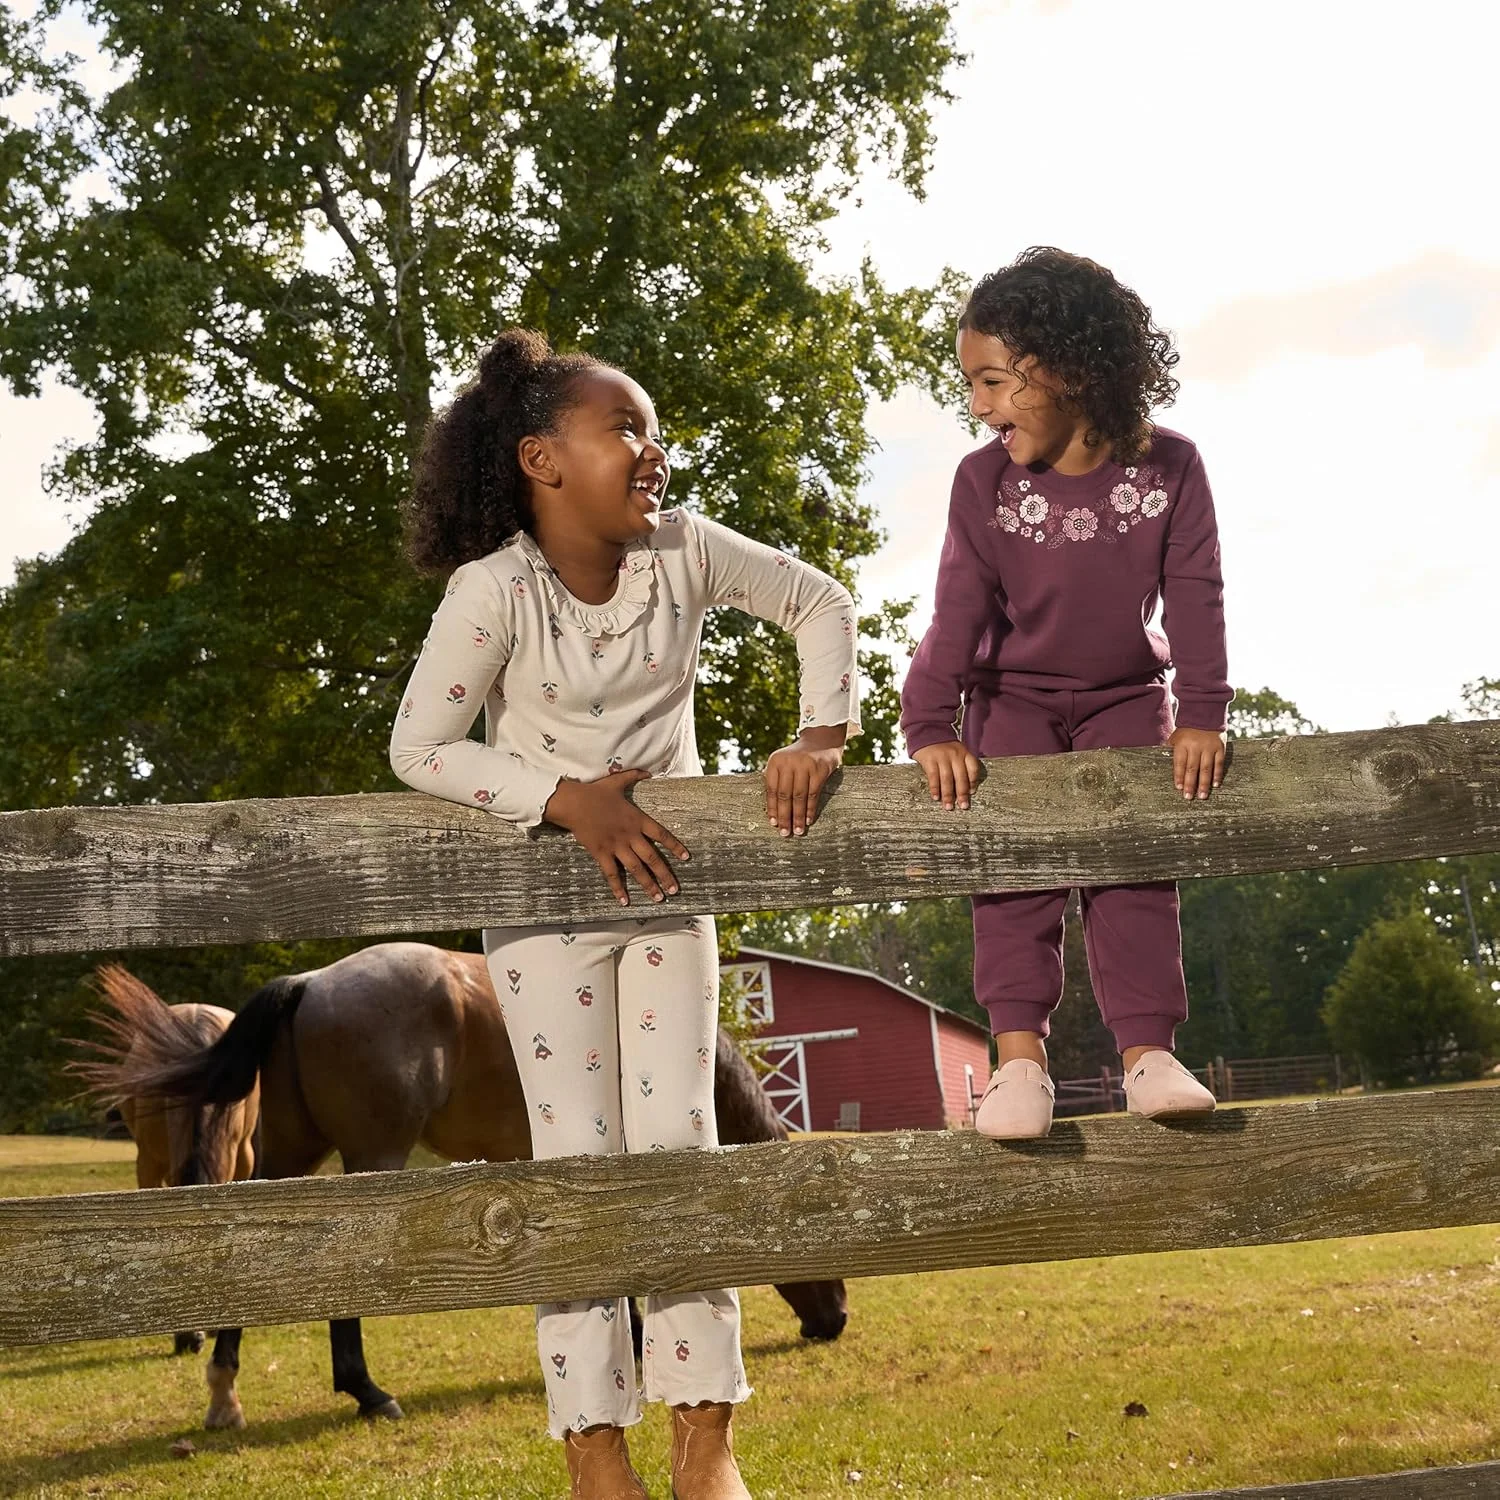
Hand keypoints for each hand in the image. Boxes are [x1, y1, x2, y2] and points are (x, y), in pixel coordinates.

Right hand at [544, 771, 688, 904]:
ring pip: (636, 869)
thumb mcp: (617, 781)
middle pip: (652, 858)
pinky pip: (612, 874)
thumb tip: (648, 771)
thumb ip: (634, 776)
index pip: (661, 835)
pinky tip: (625, 901)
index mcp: (637, 819)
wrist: (573, 803)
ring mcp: (616, 846)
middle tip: (675, 889)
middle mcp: (630, 835)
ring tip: (659, 898)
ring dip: (648, 885)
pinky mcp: (601, 853)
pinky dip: (618, 889)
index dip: (675, 846)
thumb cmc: (595, 792)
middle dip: (665, 875)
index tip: (686, 858)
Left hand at [764, 727, 845, 836]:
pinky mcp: (820, 769)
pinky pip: (813, 793)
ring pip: (799, 796)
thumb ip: (776, 781)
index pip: (772, 789)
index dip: (772, 808)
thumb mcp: (783, 763)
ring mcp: (805, 765)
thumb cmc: (799, 758)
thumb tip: (772, 811)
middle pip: (784, 795)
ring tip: (798, 831)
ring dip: (798, 816)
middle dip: (784, 816)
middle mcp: (788, 762)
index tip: (773, 824)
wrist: (821, 740)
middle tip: (784, 833)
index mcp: (775, 761)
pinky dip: (810, 809)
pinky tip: (809, 820)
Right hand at [912, 740, 982, 809]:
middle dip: (962, 794)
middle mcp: (955, 755)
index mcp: (964, 753)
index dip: (973, 782)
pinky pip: (934, 777)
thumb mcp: (956, 751)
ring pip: (947, 779)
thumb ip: (961, 766)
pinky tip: (936, 797)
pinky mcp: (930, 759)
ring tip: (948, 806)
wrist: (926, 731)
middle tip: (963, 806)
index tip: (971, 793)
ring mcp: (942, 757)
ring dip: (948, 795)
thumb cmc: (943, 747)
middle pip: (961, 777)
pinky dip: (935, 788)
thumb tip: (966, 788)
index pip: (973, 769)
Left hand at [1169, 727, 1226, 800]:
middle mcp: (1195, 746)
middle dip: (1190, 784)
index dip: (1179, 776)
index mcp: (1182, 744)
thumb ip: (1171, 750)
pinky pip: (1219, 763)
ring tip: (1202, 796)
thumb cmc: (1186, 730)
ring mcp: (1209, 747)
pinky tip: (1215, 785)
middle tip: (1189, 797)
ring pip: (1206, 768)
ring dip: (1204, 783)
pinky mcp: (1220, 747)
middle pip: (1192, 768)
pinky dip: (1217, 775)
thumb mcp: (1175, 737)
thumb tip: (1162, 763)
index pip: (1179, 763)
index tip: (1179, 788)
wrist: (1204, 714)